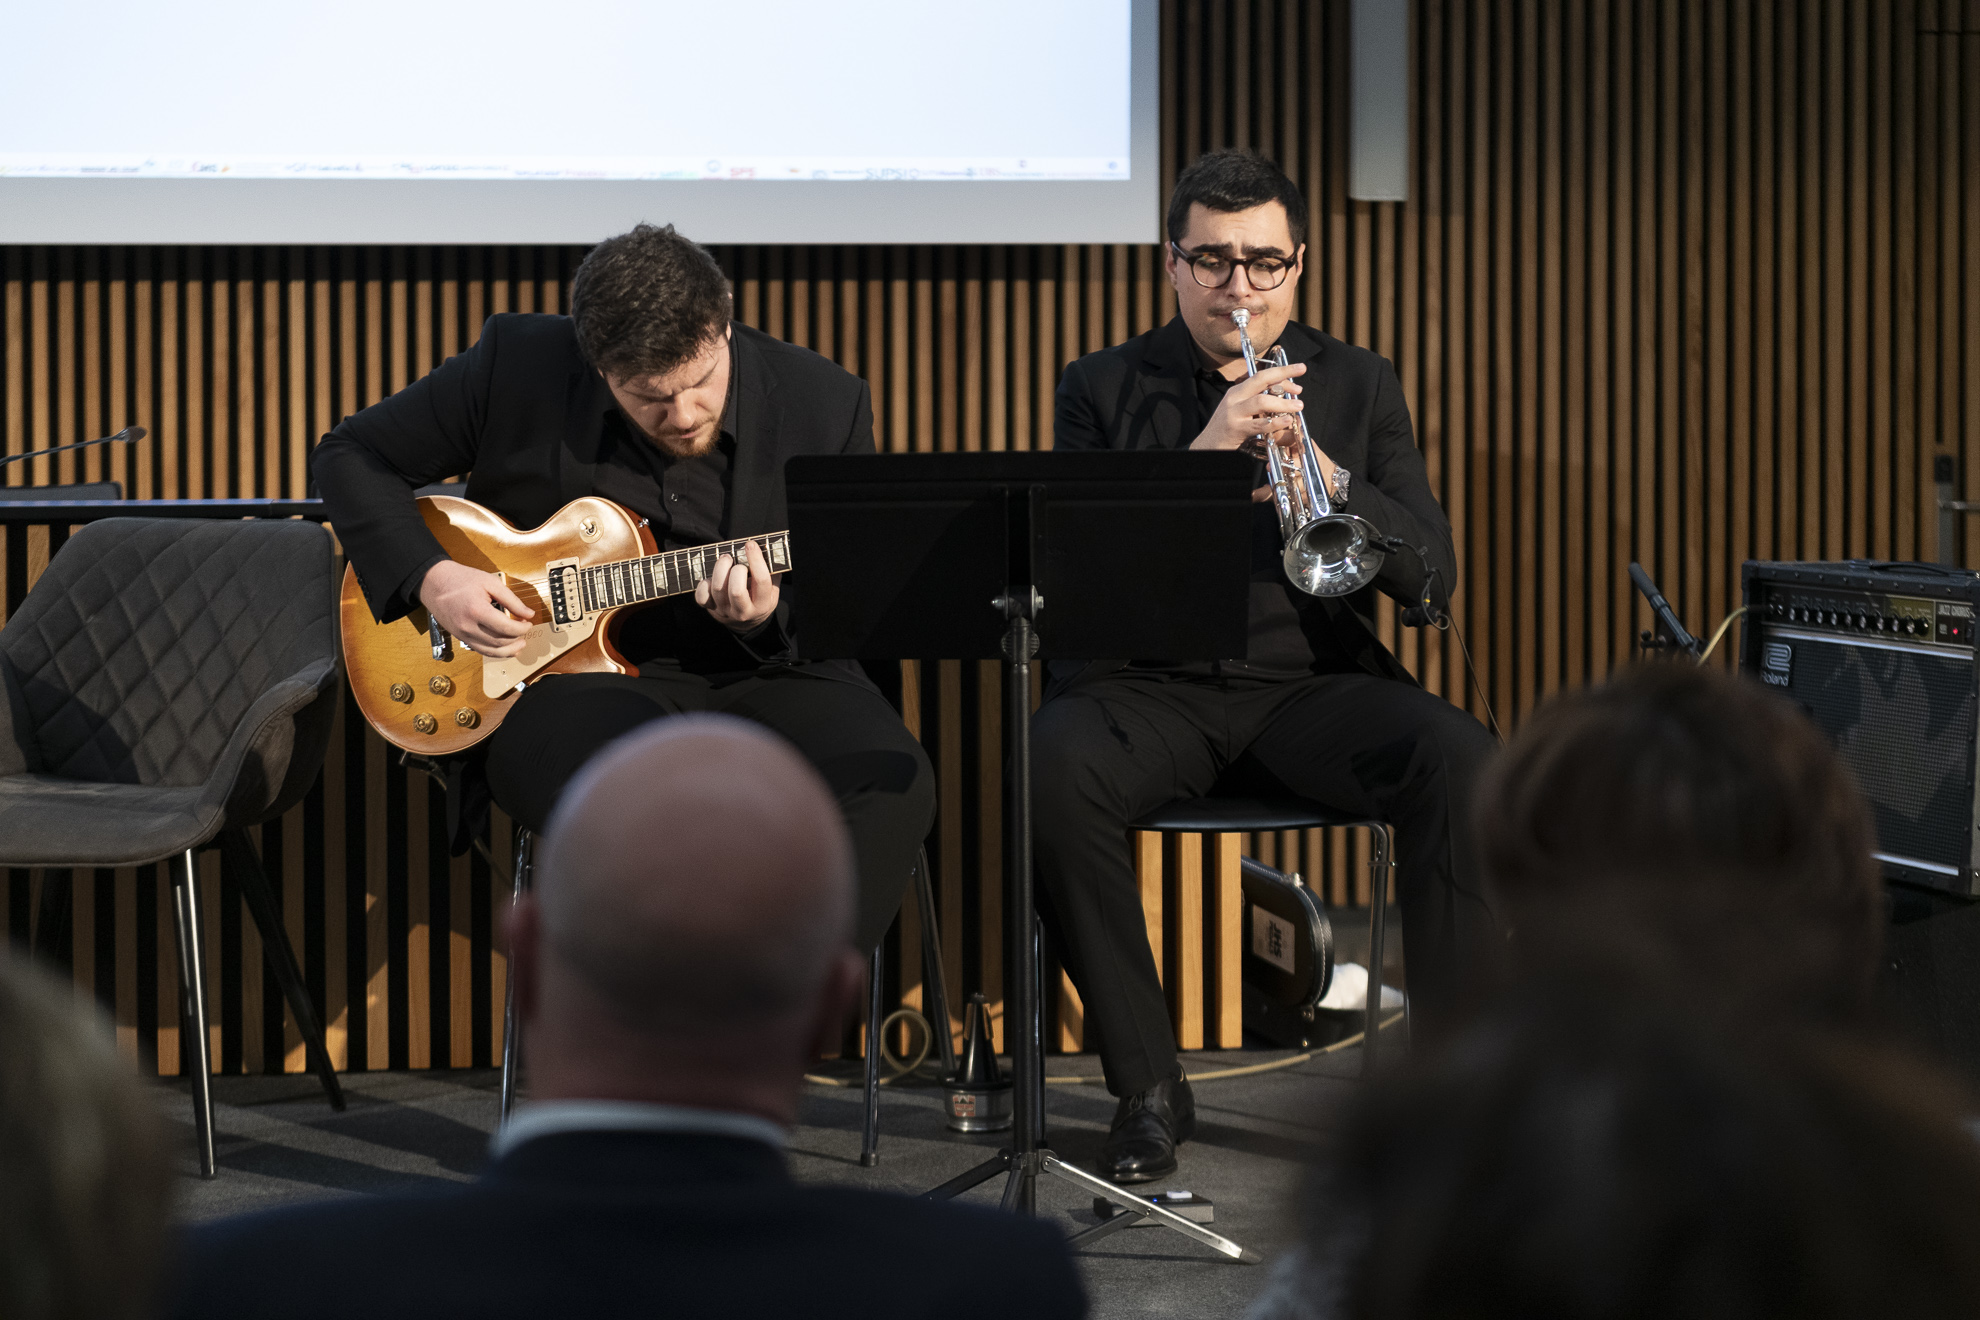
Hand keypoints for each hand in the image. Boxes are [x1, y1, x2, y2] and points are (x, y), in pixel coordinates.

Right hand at [417, 559, 534, 657]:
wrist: (434, 583)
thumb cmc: (461, 579)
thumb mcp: (490, 582)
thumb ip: (511, 600)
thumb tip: (529, 614)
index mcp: (477, 611)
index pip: (506, 628)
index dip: (522, 629)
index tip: (528, 623)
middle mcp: (468, 627)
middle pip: (500, 642)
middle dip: (517, 639)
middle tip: (526, 632)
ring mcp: (463, 635)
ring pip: (491, 651)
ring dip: (509, 651)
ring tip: (520, 644)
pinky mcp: (460, 638)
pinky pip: (480, 650)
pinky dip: (495, 652)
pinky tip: (505, 649)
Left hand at [695, 538, 781, 630]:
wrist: (746, 622)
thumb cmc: (759, 597)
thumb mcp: (772, 589)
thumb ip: (772, 571)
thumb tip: (765, 547)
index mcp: (763, 604)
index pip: (761, 581)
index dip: (756, 560)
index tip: (750, 545)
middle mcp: (744, 610)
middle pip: (736, 591)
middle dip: (736, 570)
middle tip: (735, 559)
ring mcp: (726, 610)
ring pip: (718, 589)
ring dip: (720, 569)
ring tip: (725, 559)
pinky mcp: (711, 609)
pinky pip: (702, 597)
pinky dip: (704, 584)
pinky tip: (712, 577)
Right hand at [1188, 360, 1305, 452]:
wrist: (1207, 446)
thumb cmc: (1227, 429)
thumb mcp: (1240, 410)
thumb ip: (1257, 401)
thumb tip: (1281, 395)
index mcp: (1238, 391)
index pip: (1261, 376)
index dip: (1281, 372)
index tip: (1298, 372)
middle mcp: (1235, 398)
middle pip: (1261, 380)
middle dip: (1283, 377)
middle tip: (1301, 383)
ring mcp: (1234, 413)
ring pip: (1261, 401)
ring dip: (1283, 403)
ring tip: (1298, 406)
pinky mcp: (1236, 429)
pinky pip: (1258, 424)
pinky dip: (1274, 422)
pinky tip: (1286, 421)